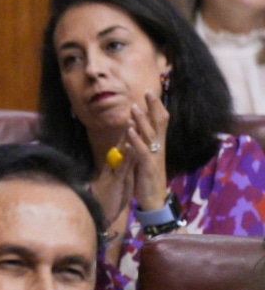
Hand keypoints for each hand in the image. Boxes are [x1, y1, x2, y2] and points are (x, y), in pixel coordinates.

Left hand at [121, 92, 170, 211]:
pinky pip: (142, 151)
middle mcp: (158, 147)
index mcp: (157, 144)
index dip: (156, 107)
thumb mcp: (145, 155)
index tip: (149, 92)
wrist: (154, 198)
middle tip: (147, 91)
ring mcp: (154, 156)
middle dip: (153, 107)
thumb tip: (135, 124)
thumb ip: (142, 141)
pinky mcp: (148, 166)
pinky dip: (136, 140)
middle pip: (159, 123)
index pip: (159, 121)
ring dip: (141, 120)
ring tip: (133, 107)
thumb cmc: (147, 175)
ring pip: (150, 134)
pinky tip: (129, 130)